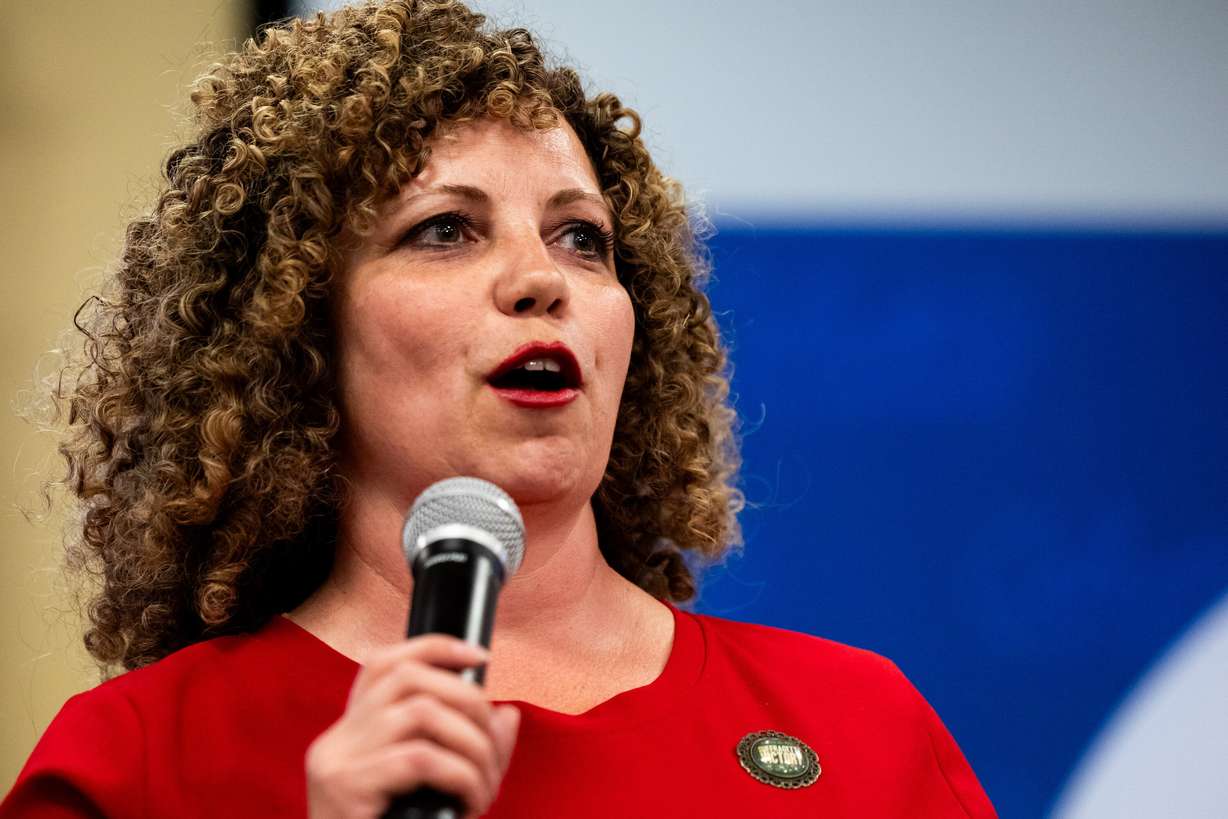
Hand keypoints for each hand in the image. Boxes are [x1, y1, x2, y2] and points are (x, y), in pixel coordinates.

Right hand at [305, 635, 520, 818]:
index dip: (435, 648)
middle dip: (468, 701)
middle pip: (408, 679)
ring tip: (485, 783)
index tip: (480, 657)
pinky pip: (419, 758)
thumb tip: (507, 715)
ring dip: (471, 742)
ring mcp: (334, 762)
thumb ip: (470, 752)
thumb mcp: (439, 792)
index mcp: (351, 734)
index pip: (383, 662)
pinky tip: (470, 799)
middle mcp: (335, 740)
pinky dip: (459, 772)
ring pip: (419, 712)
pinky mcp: (344, 788)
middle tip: (493, 746)